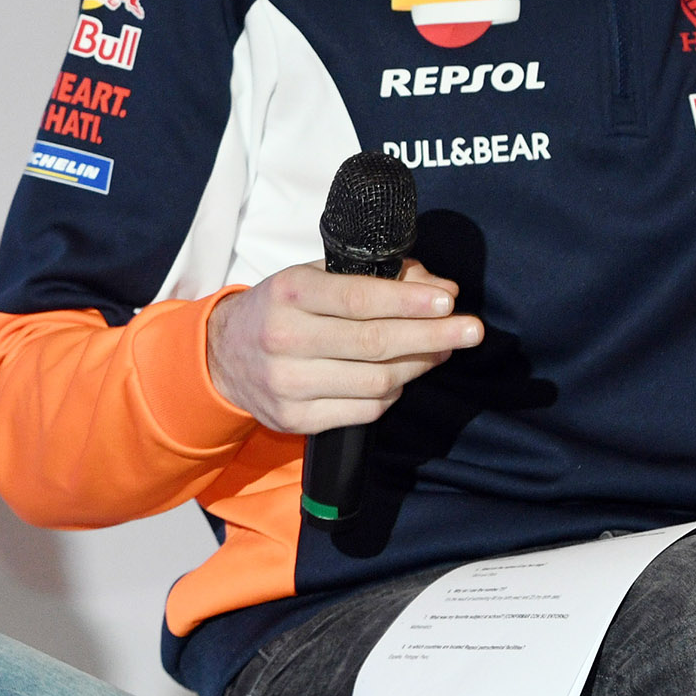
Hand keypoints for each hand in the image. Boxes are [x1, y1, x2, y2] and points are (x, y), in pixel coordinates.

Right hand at [207, 259, 481, 435]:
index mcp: (289, 292)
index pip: (361, 298)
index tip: (449, 300)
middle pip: (376, 343)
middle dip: (432, 335)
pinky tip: (400, 378)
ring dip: (418, 365)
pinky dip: (391, 394)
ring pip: (377, 381)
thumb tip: (438, 288)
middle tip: (472, 330)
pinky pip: (365, 410)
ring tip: (440, 350)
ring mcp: (289, 383)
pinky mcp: (295, 419)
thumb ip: (373, 277)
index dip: (410, 301)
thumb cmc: (280, 308)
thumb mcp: (314, 277)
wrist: (223, 355)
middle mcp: (285, 338)